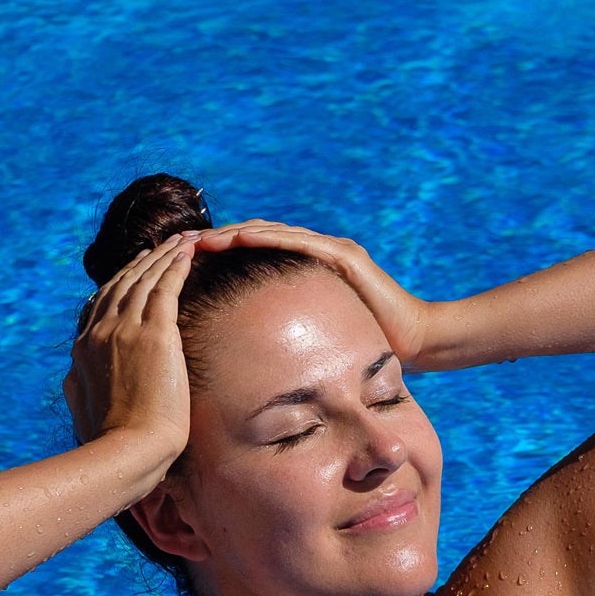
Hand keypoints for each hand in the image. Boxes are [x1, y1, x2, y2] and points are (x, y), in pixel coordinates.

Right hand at [64, 234, 195, 455]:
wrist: (125, 452)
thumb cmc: (109, 442)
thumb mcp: (80, 407)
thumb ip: (77, 384)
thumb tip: (72, 374)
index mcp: (83, 349)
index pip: (102, 302)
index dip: (122, 280)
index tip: (137, 268)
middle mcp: (101, 332)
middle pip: (124, 283)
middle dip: (145, 261)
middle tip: (163, 246)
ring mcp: (125, 331)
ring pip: (146, 280)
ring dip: (165, 256)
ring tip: (182, 241)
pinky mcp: (155, 336)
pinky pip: (166, 288)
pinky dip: (176, 266)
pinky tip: (188, 252)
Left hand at [193, 220, 436, 367]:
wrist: (417, 344)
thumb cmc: (367, 349)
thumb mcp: (313, 342)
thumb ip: (285, 340)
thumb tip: (244, 364)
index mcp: (302, 272)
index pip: (250, 255)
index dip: (216, 255)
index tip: (180, 264)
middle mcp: (315, 252)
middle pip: (253, 237)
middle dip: (215, 240)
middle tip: (177, 245)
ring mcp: (330, 249)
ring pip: (270, 232)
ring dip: (233, 234)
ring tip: (200, 239)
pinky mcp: (344, 255)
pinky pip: (298, 241)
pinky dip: (267, 238)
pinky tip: (240, 238)